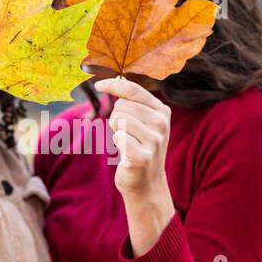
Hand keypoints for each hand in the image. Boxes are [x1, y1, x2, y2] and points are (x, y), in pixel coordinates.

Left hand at [96, 76, 174, 256]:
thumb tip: (116, 79)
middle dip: (116, 117)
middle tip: (124, 132)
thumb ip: (132, 102)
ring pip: (118, 120)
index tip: (98, 85)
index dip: (112, 85)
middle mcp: (161, 124)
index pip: (133, 89)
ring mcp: (154, 141)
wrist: (147, 182)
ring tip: (126, 141)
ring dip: (116, 131)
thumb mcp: (142, 122)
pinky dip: (117, 143)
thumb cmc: (139, 148)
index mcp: (162, 111)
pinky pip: (118, 138)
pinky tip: (126, 152)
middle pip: (121, 106)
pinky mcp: (142, 156)